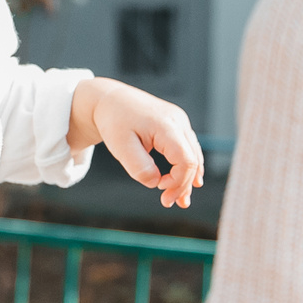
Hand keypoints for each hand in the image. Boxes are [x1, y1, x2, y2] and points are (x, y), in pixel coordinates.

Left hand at [72, 77, 204, 208]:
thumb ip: (139, 168)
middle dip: (183, 185)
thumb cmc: (114, 121)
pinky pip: (187, 148)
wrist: (109, 99)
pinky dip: (186, 166)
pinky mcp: (176, 123)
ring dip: (188, 178)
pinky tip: (188, 182)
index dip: (178, 181)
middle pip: (193, 159)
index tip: (160, 190)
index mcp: (166, 125)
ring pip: (193, 154)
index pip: (186, 160)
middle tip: (167, 202)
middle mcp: (178, 121)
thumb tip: (156, 182)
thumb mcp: (120, 147)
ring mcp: (179, 120)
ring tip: (182, 201)